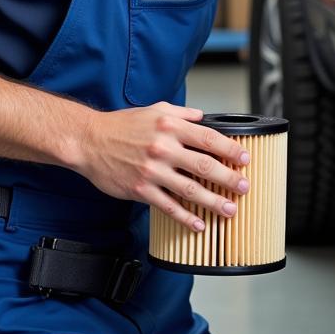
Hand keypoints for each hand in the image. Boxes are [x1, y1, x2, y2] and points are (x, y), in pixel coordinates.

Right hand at [77, 102, 250, 232]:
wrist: (90, 141)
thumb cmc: (122, 125)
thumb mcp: (155, 109)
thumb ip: (183, 113)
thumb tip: (204, 117)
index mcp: (170, 126)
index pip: (208, 138)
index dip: (230, 149)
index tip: (245, 158)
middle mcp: (163, 148)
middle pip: (204, 165)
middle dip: (229, 178)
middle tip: (244, 187)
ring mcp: (152, 171)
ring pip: (189, 189)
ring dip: (213, 201)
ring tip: (230, 209)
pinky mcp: (140, 190)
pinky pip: (168, 206)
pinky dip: (185, 217)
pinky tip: (199, 224)